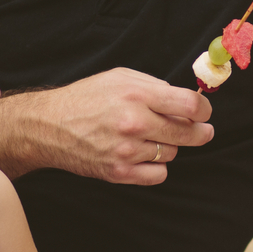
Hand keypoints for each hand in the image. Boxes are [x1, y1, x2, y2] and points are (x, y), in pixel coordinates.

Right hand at [0, 67, 212, 183]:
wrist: (48, 126)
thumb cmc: (86, 98)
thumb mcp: (120, 78)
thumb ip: (155, 87)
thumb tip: (187, 100)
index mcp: (136, 95)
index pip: (190, 106)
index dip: (204, 110)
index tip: (204, 113)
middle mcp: (134, 123)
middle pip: (188, 134)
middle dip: (200, 132)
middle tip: (202, 131)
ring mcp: (127, 151)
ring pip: (172, 153)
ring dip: (169, 146)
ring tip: (150, 137)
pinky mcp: (119, 172)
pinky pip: (158, 174)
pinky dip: (157, 166)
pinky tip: (146, 155)